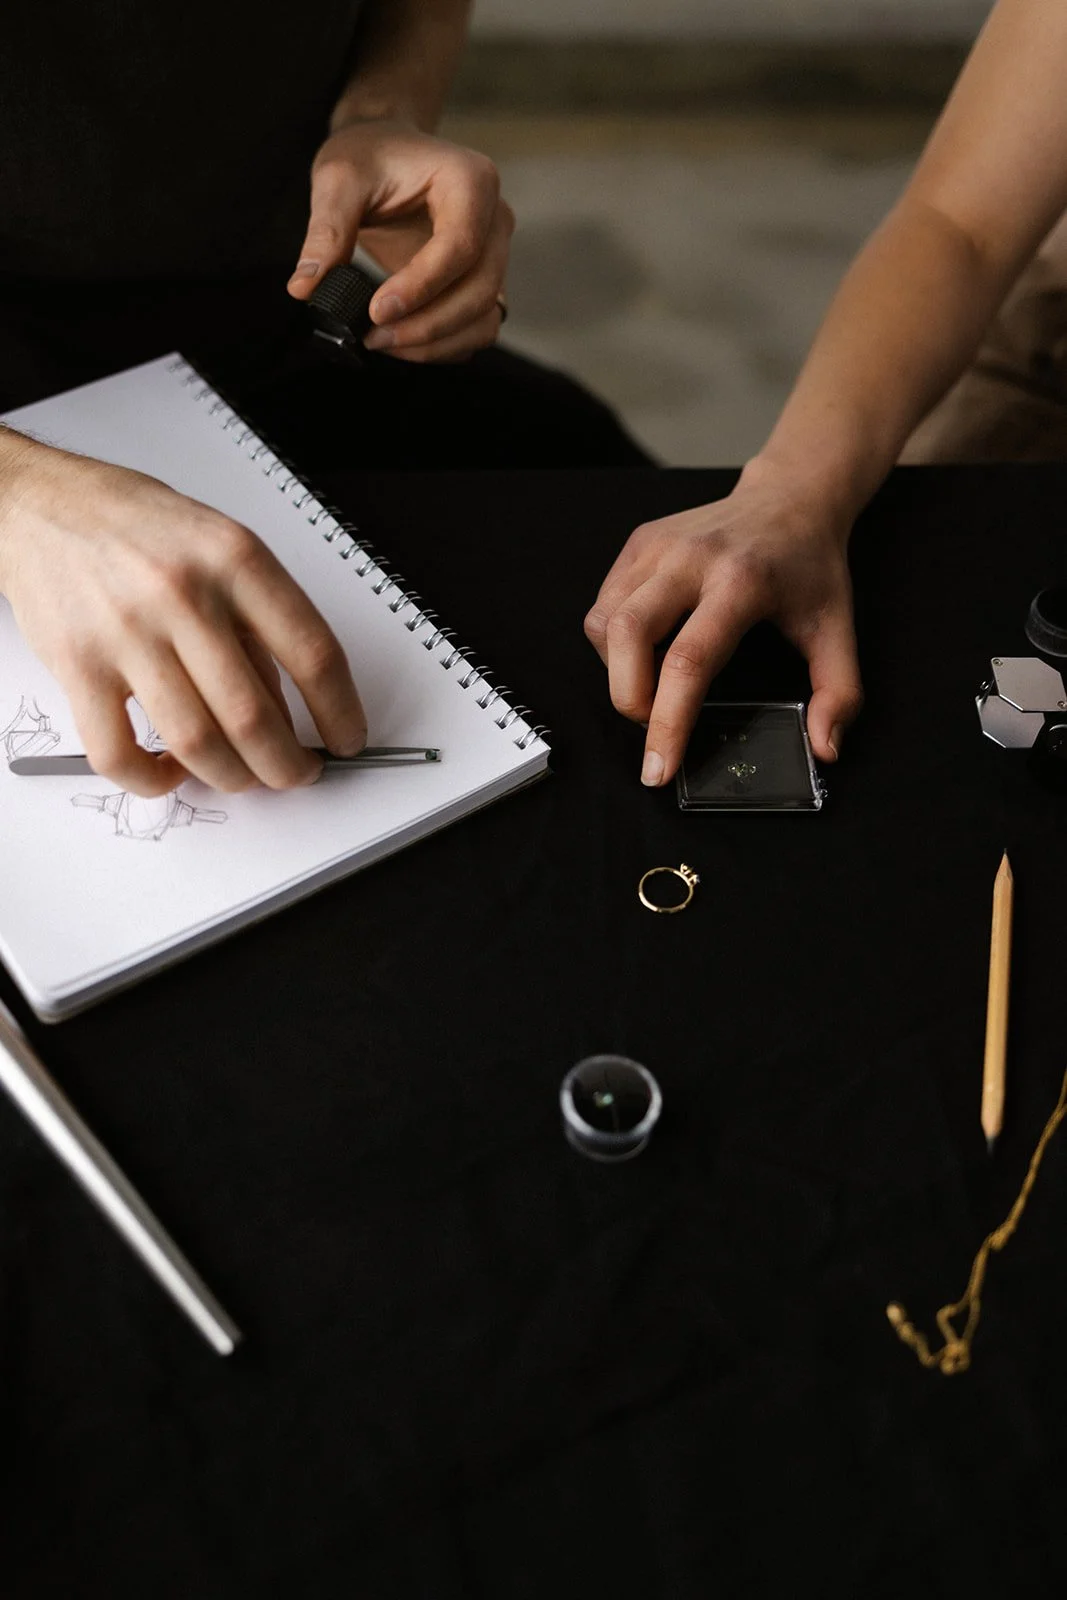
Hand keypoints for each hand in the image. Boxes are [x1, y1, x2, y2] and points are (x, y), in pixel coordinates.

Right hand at [0, 439, 366, 796]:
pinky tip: (172, 772)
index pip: (314, 653)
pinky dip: (154, 781)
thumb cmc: (136, 526)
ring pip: (198, 744)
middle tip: (296, 773)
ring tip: (245, 776)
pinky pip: (119, 754)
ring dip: (232, 778)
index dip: (341, 711)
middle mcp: (183, 595)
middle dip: (288, 765)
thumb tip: (292, 706)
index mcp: (234, 559)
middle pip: (255, 716)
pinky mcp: (78, 667)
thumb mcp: (220, 547)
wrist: (42, 506)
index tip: (348, 739)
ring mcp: (127, 634)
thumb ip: (257, 622)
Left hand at [287, 118, 512, 362]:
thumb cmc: (370, 156)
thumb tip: (305, 287)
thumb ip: (326, 231)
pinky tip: (402, 341)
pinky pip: (477, 327)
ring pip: (484, 317)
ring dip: (437, 342)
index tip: (376, 311)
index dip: (420, 287)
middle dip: (427, 325)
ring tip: (383, 342)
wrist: (387, 153)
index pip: (459, 246)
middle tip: (374, 336)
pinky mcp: (483, 281)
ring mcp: (494, 253)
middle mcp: (495, 218)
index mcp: (471, 181)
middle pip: (479, 290)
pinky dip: (443, 345)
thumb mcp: (339, 180)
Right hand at [584, 459, 862, 784]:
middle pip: (628, 637)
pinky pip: (603, 606)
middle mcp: (692, 558)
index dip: (667, 723)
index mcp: (742, 581)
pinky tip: (649, 650)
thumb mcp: (838, 631)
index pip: (689, 662)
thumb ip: (840, 694)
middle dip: (629, 700)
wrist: (792, 497)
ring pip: (604, 624)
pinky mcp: (638, 543)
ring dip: (618, 672)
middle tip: (653, 726)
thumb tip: (824, 748)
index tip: (658, 770)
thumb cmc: (810, 568)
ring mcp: (659, 546)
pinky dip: (613, 644)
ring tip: (654, 685)